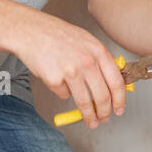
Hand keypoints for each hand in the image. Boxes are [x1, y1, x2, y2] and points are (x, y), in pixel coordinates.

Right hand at [13, 11, 127, 128]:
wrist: (31, 31)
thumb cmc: (58, 34)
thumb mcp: (87, 41)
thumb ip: (101, 59)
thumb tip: (114, 80)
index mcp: (98, 51)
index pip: (116, 82)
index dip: (120, 100)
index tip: (119, 109)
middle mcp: (86, 61)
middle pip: (102, 96)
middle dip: (105, 113)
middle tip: (104, 118)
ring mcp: (70, 71)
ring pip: (84, 102)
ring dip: (89, 116)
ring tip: (90, 121)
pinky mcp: (54, 79)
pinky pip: (63, 95)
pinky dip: (62, 92)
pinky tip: (58, 80)